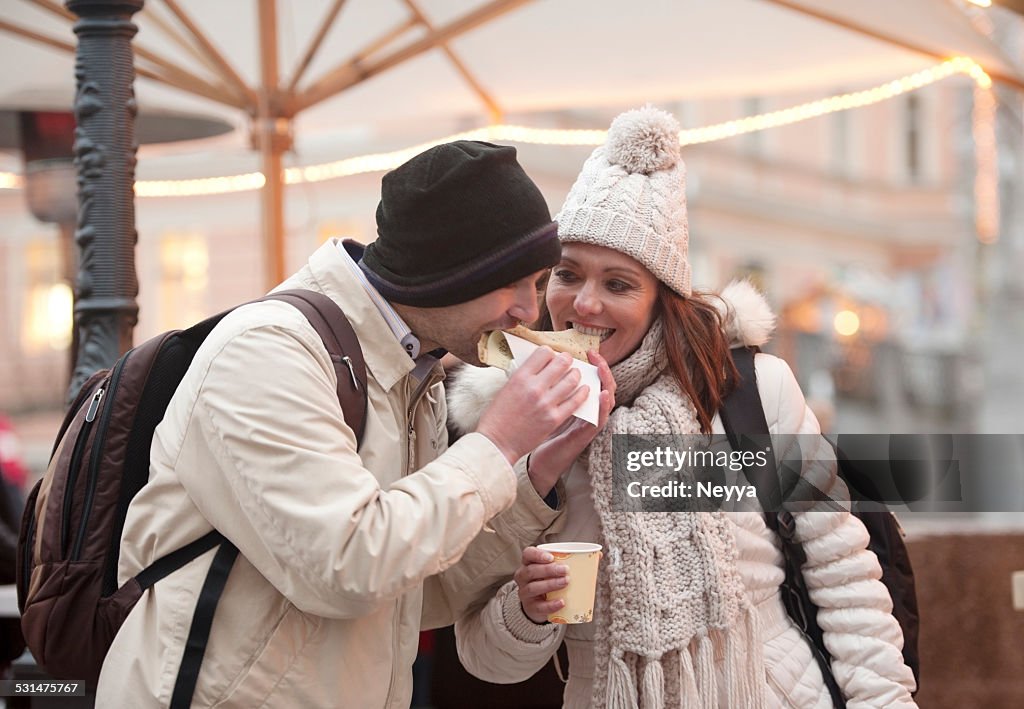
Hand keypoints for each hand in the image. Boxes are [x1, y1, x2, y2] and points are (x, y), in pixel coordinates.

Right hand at [476, 348, 589, 465]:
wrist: (497, 442)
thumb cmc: (498, 415)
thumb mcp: (507, 388)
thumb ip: (524, 376)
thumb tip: (540, 365)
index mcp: (520, 377)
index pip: (543, 352)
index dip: (549, 353)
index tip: (551, 357)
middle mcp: (534, 388)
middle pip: (561, 363)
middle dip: (567, 359)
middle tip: (568, 361)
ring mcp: (546, 404)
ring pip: (572, 380)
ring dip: (576, 374)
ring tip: (575, 374)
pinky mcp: (554, 418)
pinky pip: (575, 401)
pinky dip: (582, 393)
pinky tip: (584, 389)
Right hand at [514, 546, 568, 623]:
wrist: (539, 605)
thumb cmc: (548, 581)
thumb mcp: (553, 570)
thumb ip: (570, 562)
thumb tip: (597, 556)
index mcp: (528, 563)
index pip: (528, 554)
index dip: (537, 554)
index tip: (551, 557)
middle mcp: (523, 577)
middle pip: (531, 571)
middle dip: (548, 570)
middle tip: (566, 570)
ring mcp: (525, 593)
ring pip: (533, 588)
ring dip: (550, 584)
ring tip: (566, 582)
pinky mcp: (531, 607)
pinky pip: (539, 607)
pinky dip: (551, 605)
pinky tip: (562, 602)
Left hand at [526, 350, 615, 496]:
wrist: (530, 457)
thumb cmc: (531, 428)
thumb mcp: (539, 402)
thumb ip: (544, 385)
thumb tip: (540, 361)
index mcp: (574, 401)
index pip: (590, 379)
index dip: (592, 364)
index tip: (587, 350)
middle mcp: (585, 411)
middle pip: (602, 386)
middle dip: (602, 369)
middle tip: (596, 356)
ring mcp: (587, 422)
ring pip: (605, 401)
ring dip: (606, 383)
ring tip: (602, 369)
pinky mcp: (585, 434)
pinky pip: (599, 419)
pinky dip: (603, 406)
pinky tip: (603, 394)